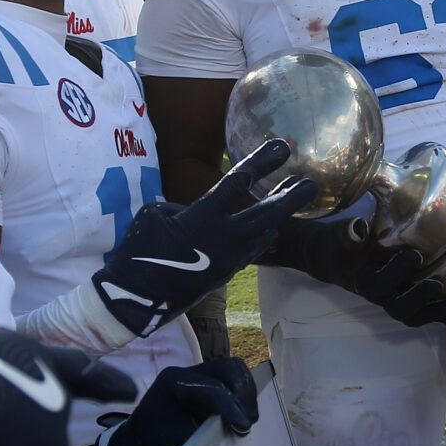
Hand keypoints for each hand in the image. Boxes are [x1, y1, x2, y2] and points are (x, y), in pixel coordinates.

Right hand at [94, 139, 317, 337]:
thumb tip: (198, 212)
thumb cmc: (137, 251)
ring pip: (262, 234)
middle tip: (312, 182)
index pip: (236, 184)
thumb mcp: (153, 216)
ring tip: (296, 197)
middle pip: (264, 214)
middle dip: (290, 197)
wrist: (134, 297)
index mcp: (201, 218)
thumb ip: (181, 208)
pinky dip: (261, 238)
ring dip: (280, 215)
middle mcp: (221, 239)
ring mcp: (225, 260)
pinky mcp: (223, 274)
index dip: (261, 163)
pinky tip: (270, 229)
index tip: (282, 147)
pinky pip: (250, 251)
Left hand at [94, 358, 257, 445]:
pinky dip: (242, 397)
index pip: (211, 388)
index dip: (231, 406)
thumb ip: (204, 437)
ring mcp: (197, 377)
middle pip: (227, 368)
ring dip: (245, 394)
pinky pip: (231, 383)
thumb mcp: (175, 445)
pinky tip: (243, 417)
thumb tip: (236, 434)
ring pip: (233, 371)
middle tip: (249, 421)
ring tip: (248, 419)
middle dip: (243, 393)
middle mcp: (186, 373)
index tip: (244, 426)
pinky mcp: (207, 386)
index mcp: (172, 382)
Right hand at [269, 213, 445, 328]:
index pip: (380, 284)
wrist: (331, 258)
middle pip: (399, 309)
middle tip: (438, 283)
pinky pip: (419, 315)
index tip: (416, 253)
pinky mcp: (400, 300)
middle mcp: (377, 297)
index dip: (399, 272)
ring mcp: (389, 301)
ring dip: (434, 314)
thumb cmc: (338, 244)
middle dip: (421, 298)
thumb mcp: (339, 235)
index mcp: (362, 281)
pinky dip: (438, 318)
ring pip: (411, 317)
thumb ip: (347, 233)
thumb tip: (360, 228)